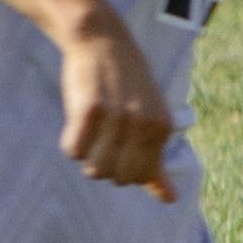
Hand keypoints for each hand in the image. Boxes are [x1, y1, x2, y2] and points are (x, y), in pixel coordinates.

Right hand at [56, 21, 178, 197]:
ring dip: (87, 155)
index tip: (119, 144)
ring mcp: (115, 118)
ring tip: (92, 129)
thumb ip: (156, 162)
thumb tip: (170, 200)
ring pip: (94, 168)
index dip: (123, 169)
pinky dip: (71, 142)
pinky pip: (73, 150)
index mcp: (161, 128)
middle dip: (104, 165)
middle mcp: (142, 125)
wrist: (102, 42)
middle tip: (102, 137)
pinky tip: (78, 121)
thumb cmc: (126, 87)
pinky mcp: (87, 111)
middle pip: (116, 177)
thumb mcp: (151, 120)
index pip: (140, 177)